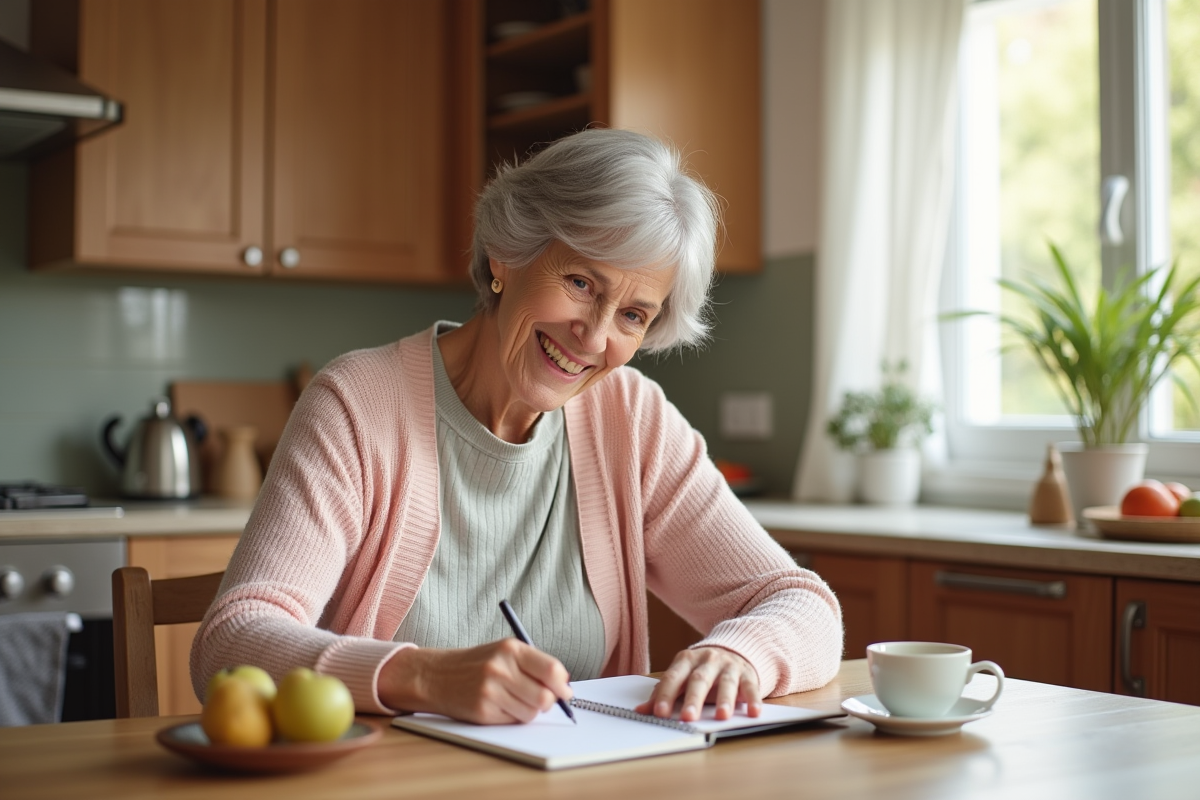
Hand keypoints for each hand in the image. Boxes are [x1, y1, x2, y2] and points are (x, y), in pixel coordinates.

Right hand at [379, 639, 572, 723]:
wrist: (436, 675)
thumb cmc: (477, 664)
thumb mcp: (504, 652)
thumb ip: (534, 665)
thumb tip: (564, 687)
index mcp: (510, 648)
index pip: (551, 669)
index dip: (562, 685)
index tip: (564, 691)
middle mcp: (501, 668)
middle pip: (545, 696)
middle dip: (548, 702)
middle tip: (541, 699)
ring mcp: (490, 690)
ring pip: (531, 712)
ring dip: (529, 711)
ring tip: (514, 699)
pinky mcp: (483, 710)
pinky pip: (513, 721)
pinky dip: (512, 717)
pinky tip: (499, 705)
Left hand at [634, 647, 760, 721]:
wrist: (734, 649)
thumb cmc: (702, 670)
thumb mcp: (682, 678)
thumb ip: (663, 693)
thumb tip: (640, 712)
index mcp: (686, 660)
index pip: (673, 678)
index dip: (666, 695)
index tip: (659, 712)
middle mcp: (708, 660)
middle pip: (699, 680)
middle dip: (693, 700)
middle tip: (687, 718)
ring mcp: (729, 666)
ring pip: (726, 683)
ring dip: (724, 700)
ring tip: (721, 716)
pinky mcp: (748, 674)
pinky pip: (751, 687)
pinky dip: (753, 700)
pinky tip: (753, 712)